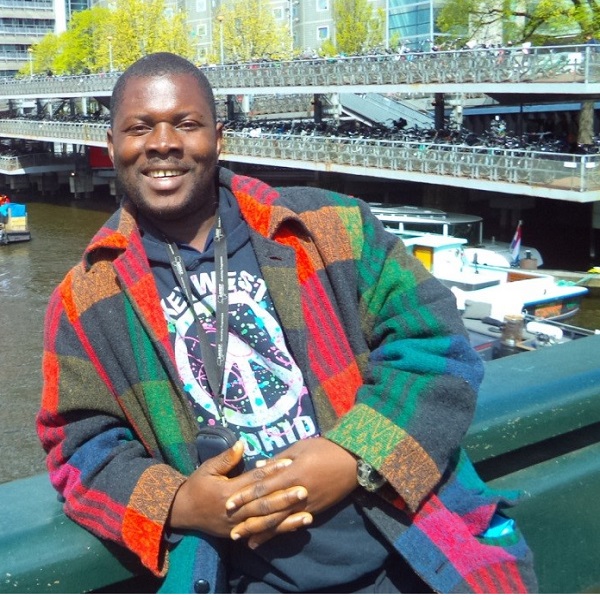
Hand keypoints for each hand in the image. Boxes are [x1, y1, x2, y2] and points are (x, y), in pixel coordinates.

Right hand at [168, 441, 310, 538]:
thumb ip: (226, 458)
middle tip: (305, 490)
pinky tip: (295, 527)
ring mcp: (237, 526)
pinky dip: (279, 531)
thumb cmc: (196, 486)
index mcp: (227, 492)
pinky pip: (262, 534)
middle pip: (263, 504)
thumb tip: (242, 443)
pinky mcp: (239, 535)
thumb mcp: (207, 468)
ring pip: (266, 523)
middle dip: (285, 498)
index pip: (254, 481)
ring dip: (287, 519)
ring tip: (308, 514)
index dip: (271, 472)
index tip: (289, 464)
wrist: (182, 512)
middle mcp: (234, 511)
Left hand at [226, 437, 357, 546]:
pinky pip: (294, 523)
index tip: (229, 503)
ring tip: (245, 540)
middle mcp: (297, 492)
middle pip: (269, 509)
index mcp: (292, 473)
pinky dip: (280, 532)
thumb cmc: (325, 448)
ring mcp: (307, 504)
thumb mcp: (300, 447)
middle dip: (249, 520)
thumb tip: (258, 466)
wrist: (353, 461)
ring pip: (280, 521)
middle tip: (231, 530)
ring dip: (262, 532)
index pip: (263, 487)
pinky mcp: (315, 510)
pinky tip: (270, 538)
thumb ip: (278, 459)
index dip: (245, 496)